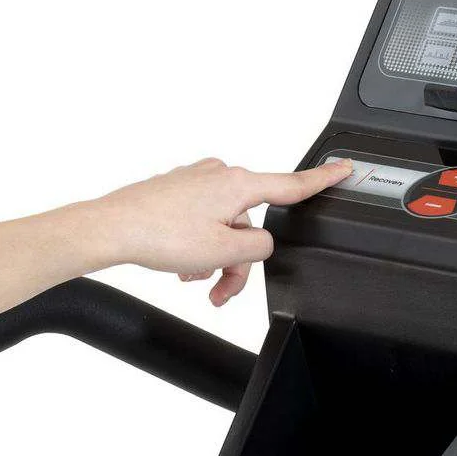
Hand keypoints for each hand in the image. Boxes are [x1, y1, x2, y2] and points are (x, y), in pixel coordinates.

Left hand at [90, 156, 353, 305]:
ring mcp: (196, 180)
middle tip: (220, 288)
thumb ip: (258, 248)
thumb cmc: (158, 234)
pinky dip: (198, 244)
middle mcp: (220, 174)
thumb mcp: (223, 251)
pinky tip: (182, 265)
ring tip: (195, 278)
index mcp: (238, 183)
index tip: (345, 167)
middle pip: (251, 223)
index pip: (293, 183)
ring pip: (224, 226)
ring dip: (215, 257)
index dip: (323, 179)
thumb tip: (259, 243)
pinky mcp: (177, 190)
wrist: (110, 229)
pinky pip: (202, 220)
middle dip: (239, 257)